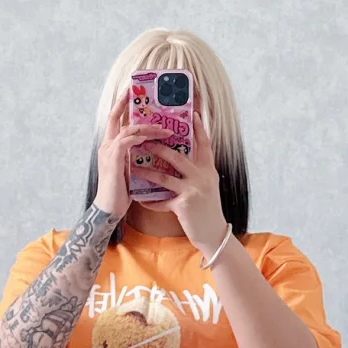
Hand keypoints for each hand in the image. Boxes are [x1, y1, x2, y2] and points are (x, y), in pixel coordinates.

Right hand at [93, 88, 171, 219]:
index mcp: (110, 147)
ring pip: (128, 130)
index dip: (120, 106)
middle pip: (115, 118)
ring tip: (164, 130)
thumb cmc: (120, 193)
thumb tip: (149, 148)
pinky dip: (138, 138)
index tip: (129, 94)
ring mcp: (109, 152)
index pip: (114, 121)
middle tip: (141, 95)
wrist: (109, 209)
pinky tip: (149, 138)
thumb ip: (135, 157)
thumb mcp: (129, 170)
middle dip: (126, 104)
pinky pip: (126, 142)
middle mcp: (107, 146)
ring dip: (147, 128)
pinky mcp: (113, 160)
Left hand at [135, 102, 227, 255]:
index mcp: (209, 170)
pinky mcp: (183, 206)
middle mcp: (202, 177)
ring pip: (165, 177)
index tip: (193, 113)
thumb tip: (181, 158)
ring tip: (134, 166)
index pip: (205, 144)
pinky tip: (139, 199)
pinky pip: (162, 201)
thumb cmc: (208, 209)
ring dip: (147, 172)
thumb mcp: (208, 186)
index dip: (199, 128)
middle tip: (145, 139)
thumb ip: (197, 171)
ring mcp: (193, 191)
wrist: (214, 233)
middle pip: (178, 157)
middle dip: (160, 148)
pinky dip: (150, 201)